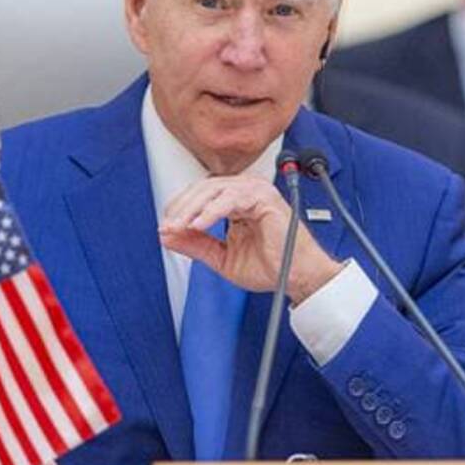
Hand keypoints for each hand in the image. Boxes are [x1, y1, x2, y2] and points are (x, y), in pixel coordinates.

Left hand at [159, 175, 343, 304]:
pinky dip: (211, 211)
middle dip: (181, 207)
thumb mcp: (222, 257)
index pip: (200, 194)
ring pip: (213, 189)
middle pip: (203, 188)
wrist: (299, 277)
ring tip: (179, 226)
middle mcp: (246, 191)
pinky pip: (230, 198)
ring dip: (192, 208)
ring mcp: (256, 191)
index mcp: (236, 201)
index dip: (180, 209)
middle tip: (168, 226)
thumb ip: (196, 244)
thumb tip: (167, 235)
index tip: (165, 227)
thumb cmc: (271, 266)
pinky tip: (198, 224)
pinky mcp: (264, 197)